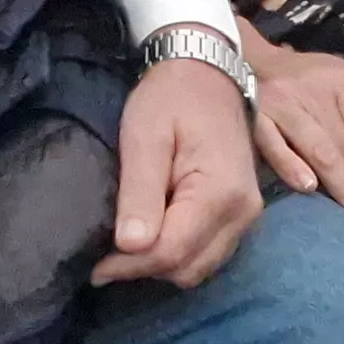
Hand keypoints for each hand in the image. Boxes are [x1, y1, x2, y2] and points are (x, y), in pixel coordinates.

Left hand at [95, 41, 264, 289]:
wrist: (206, 74)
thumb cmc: (170, 99)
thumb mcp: (145, 136)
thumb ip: (140, 191)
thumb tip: (130, 246)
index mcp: (220, 192)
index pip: (173, 251)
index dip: (131, 266)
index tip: (97, 268)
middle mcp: (243, 212)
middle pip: (189, 268)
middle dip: (145, 268)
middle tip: (106, 256)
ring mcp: (247, 216)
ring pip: (200, 268)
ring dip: (162, 264)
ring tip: (126, 248)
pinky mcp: (241, 215)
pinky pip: (209, 253)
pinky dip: (180, 255)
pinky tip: (152, 237)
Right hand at [239, 29, 343, 232]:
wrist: (245, 55)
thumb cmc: (299, 79)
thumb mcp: (332, 83)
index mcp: (341, 83)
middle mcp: (314, 91)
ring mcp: (282, 103)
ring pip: (320, 151)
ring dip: (342, 189)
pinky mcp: (254, 115)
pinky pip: (274, 144)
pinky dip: (291, 166)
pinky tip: (308, 188)